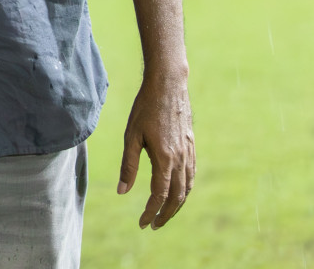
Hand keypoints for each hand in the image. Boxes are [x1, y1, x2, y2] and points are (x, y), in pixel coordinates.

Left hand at [118, 70, 194, 228]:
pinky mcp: (191, 146)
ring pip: (187, 188)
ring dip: (177, 205)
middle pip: (177, 197)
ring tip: (165, 214)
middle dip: (165, 214)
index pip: (159, 195)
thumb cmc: (145, 108)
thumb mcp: (131, 136)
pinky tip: (178, 192)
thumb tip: (122, 192)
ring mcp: (188, 152)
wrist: (168, 86)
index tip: (142, 224)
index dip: (151, 212)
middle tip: (154, 226)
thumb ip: (128, 165)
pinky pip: (191, 175)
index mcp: (164, 158)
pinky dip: (185, 189)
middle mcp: (180, 159)